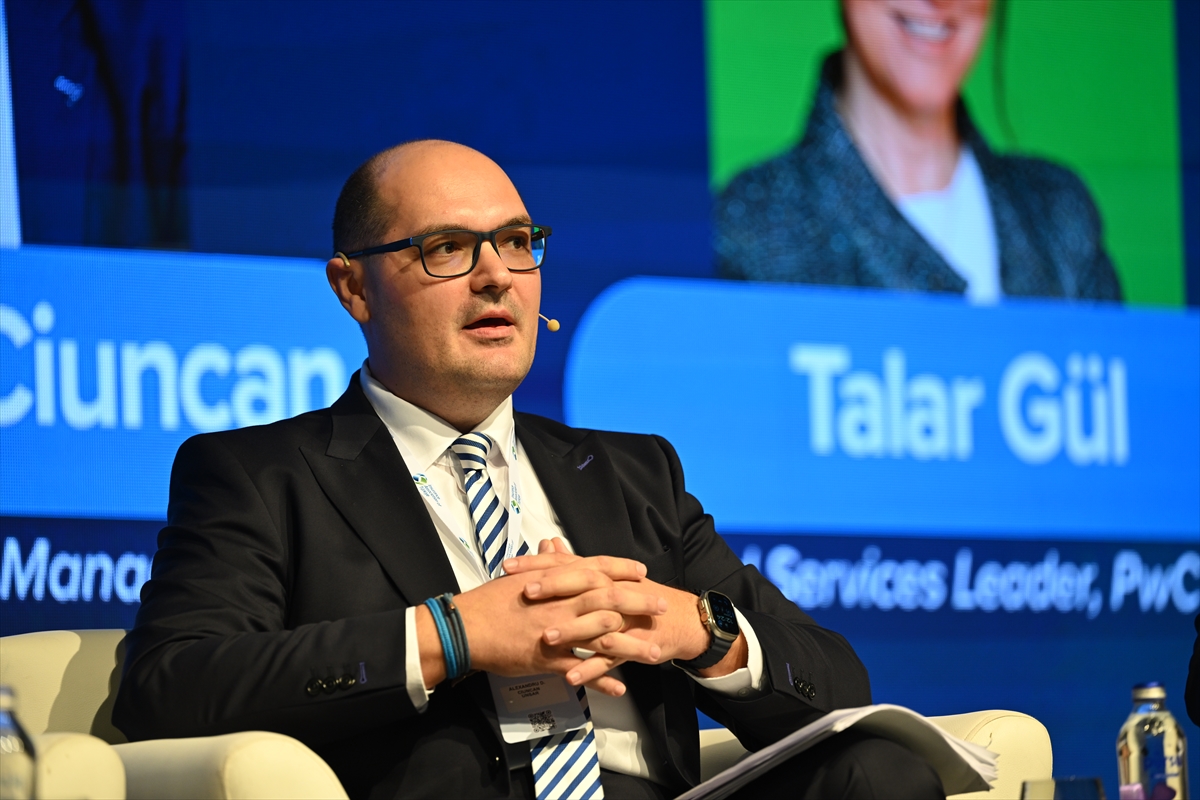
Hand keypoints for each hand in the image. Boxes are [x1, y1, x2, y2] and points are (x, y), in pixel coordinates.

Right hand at [420, 545, 665, 695]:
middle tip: (663, 605)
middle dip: (639, 603)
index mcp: (554, 581)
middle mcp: (560, 603)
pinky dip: (600, 680)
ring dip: (631, 646)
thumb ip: (541, 564)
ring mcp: (555, 631)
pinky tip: (620, 688)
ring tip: (655, 653)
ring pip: (601, 638)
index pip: (595, 569)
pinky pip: (579, 670)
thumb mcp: (519, 576)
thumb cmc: (490, 600)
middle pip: (608, 600)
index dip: (621, 570)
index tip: (643, 572)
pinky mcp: (546, 658)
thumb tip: (552, 546)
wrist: (466, 626)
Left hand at [506, 538, 748, 681]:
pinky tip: (571, 677)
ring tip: (544, 639)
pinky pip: (610, 659)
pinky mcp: (632, 646)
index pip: (566, 564)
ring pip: (596, 623)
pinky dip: (592, 669)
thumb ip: (573, 562)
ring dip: (570, 631)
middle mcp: (611, 592)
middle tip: (525, 593)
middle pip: (582, 586)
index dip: (537, 565)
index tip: (508, 567)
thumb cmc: (635, 597)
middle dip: (554, 589)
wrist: (679, 619)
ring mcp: (623, 619)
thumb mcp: (603, 577)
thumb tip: (548, 544)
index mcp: (601, 575)